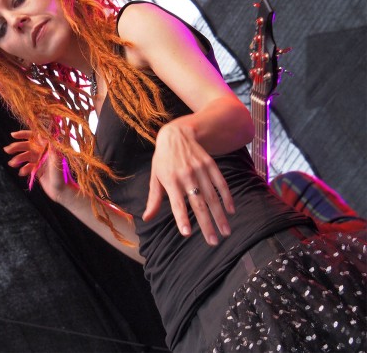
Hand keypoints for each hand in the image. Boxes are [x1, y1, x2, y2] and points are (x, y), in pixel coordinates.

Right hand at [3, 130, 68, 201]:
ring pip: (25, 156)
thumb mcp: (56, 159)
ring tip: (12, 164)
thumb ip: (49, 146)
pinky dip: (23, 169)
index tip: (13, 135)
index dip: (23, 134)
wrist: (62, 192)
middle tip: (7, 150)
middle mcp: (44, 152)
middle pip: (27, 146)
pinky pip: (27, 167)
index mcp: (48, 147)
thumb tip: (39, 134)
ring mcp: (40, 161)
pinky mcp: (37, 170)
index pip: (35, 136)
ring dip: (18, 159)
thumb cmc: (62, 175)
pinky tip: (22, 173)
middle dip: (16, 147)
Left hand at [143, 123, 234, 245]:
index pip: (176, 203)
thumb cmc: (163, 160)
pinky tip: (231, 210)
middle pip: (198, 203)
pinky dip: (227, 197)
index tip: (187, 233)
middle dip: (206, 224)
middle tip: (213, 242)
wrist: (176, 135)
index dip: (182, 217)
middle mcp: (186, 176)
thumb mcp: (155, 177)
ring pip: (212, 196)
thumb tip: (146, 218)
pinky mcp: (210, 165)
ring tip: (225, 232)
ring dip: (220, 215)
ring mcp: (200, 170)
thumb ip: (154, 199)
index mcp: (170, 180)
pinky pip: (221, 183)